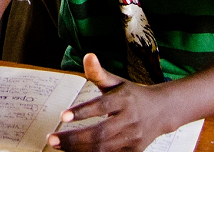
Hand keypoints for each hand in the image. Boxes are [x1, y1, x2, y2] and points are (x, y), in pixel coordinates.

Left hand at [48, 54, 169, 151]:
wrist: (162, 111)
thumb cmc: (132, 96)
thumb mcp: (117, 82)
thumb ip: (99, 73)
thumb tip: (88, 56)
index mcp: (125, 99)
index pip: (102, 106)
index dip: (82, 112)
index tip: (63, 115)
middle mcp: (130, 119)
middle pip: (100, 132)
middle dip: (74, 138)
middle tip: (51, 138)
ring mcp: (133, 138)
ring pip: (103, 148)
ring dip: (78, 149)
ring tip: (57, 146)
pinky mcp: (134, 151)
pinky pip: (110, 157)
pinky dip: (91, 158)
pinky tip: (74, 155)